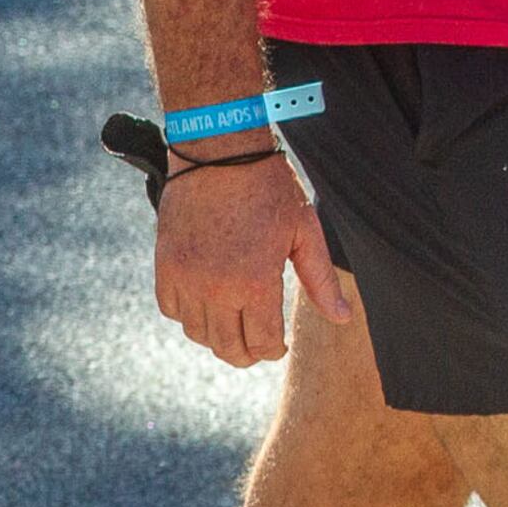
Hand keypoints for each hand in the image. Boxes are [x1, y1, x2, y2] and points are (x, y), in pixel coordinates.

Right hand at [153, 153, 349, 365]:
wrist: (218, 152)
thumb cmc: (267, 188)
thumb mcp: (304, 232)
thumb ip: (321, 281)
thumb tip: (342, 318)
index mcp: (256, 282)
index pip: (262, 344)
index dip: (273, 351)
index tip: (277, 344)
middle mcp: (216, 287)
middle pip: (227, 348)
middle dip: (246, 353)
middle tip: (256, 344)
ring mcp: (186, 276)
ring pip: (197, 333)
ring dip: (216, 335)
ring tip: (231, 321)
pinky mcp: (165, 263)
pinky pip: (170, 308)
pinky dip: (187, 313)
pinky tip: (204, 301)